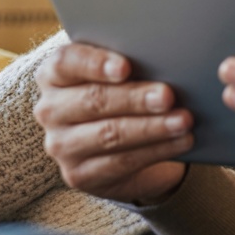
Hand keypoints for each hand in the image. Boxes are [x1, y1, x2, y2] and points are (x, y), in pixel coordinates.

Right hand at [34, 43, 191, 204]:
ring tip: (183, 120)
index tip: (126, 68)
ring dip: (152, 127)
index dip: (96, 64)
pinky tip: (181, 141)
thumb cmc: (123, 93)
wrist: (118, 142)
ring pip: (109, 134)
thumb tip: (167, 60)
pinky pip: (122, 162)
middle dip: (135, 98)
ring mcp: (61, 145)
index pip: (66, 62)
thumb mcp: (122, 74)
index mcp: (54, 74)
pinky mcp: (79, 175)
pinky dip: (157, 150)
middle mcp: (50, 109)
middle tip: (168, 95)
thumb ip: (133, 62)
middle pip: (93, 100)